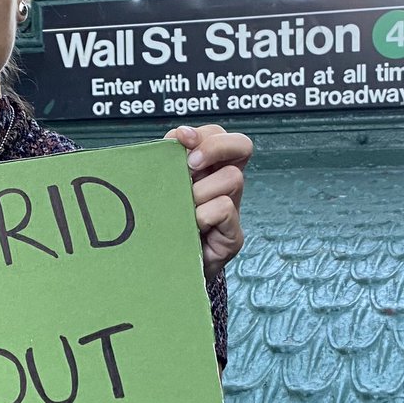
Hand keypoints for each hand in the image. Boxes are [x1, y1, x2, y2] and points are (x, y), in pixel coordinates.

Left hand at [166, 124, 251, 279]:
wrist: (166, 269)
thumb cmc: (161, 225)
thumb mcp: (161, 188)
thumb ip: (167, 162)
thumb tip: (174, 139)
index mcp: (208, 169)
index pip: (219, 134)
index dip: (203, 133)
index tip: (181, 139)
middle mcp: (226, 184)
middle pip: (242, 145)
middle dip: (214, 147)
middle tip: (191, 165)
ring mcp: (233, 208)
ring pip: (231, 178)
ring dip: (200, 191)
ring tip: (182, 209)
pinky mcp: (233, 235)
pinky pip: (224, 208)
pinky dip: (203, 214)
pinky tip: (190, 226)